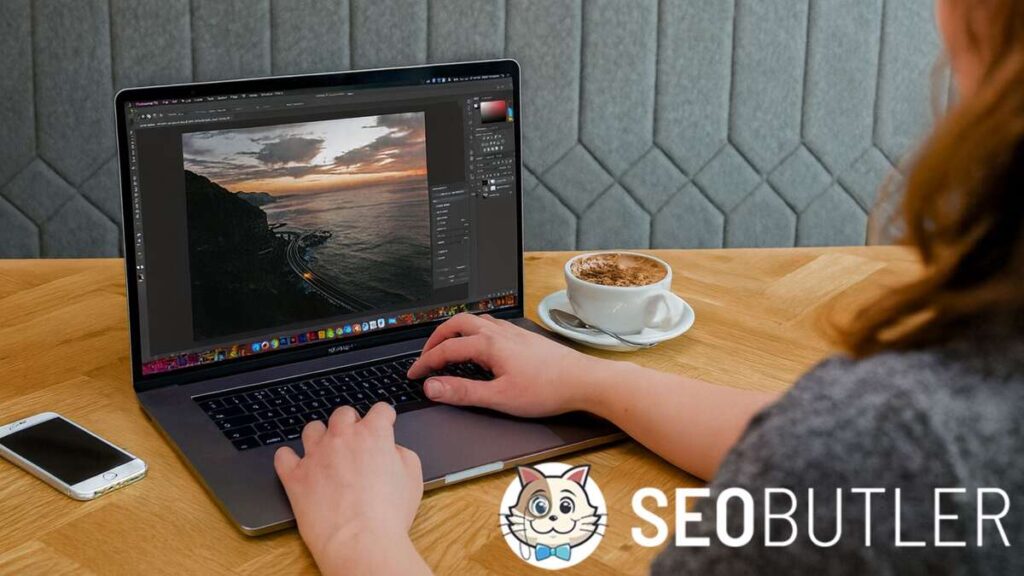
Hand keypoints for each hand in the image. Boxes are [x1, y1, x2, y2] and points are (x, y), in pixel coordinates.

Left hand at [274, 403, 425, 572]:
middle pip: (343, 413)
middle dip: (351, 422)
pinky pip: (283, 455)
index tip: (384, 423)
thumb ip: (402, 454)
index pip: (379, 409)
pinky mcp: (295, 476)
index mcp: (373, 434)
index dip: (384, 417)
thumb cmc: (389, 514)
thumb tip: (391, 450)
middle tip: (355, 440)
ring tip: (326, 452)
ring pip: (312, 429)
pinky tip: (297, 464)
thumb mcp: (413, 478)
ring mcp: (315, 455)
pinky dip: (289, 458)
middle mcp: (342, 438)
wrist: (360, 541)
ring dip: (320, 436)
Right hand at [407, 313, 597, 416]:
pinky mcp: (522, 336)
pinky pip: (489, 325)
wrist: (582, 380)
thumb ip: (463, 392)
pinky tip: (479, 346)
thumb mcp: (500, 397)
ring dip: (455, 332)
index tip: (414, 374)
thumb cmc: (547, 390)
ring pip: (474, 321)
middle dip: (436, 339)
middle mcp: (498, 332)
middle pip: (456, 324)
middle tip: (425, 356)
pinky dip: (473, 332)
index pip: (446, 349)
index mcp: (489, 344)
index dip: (425, 362)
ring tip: (447, 348)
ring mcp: (512, 332)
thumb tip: (432, 386)